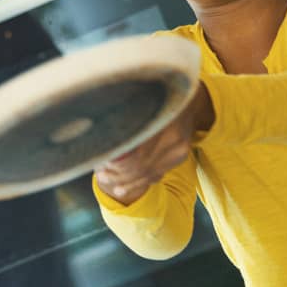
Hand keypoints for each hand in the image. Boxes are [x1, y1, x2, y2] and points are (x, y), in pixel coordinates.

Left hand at [95, 82, 212, 204]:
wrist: (186, 101)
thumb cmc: (155, 98)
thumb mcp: (141, 102)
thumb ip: (126, 118)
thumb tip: (102, 134)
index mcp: (164, 124)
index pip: (139, 152)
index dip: (119, 160)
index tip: (101, 161)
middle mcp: (175, 140)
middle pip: (142, 165)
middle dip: (119, 173)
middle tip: (100, 174)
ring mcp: (179, 151)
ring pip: (148, 173)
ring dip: (125, 181)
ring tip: (105, 180)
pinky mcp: (179, 158)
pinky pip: (157, 175)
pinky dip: (138, 183)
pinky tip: (121, 188)